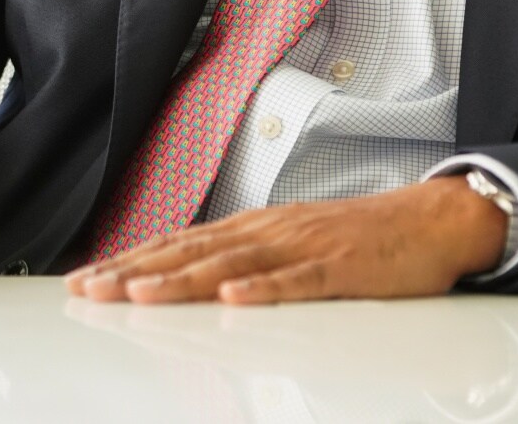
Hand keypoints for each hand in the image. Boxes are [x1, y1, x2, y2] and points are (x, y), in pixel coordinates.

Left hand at [63, 175, 505, 305]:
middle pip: (191, 251)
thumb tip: (193, 280)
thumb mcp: (292, 245)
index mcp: (255, 228)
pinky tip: (235, 298)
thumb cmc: (362, 238)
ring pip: (233, 264)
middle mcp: (270, 231)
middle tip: (89, 289)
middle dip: (135, 270)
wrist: (431, 219)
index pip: (179, 242)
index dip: (130, 259)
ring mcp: (304, 247)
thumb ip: (245, 260)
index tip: (87, 278)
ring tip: (140, 293)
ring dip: (183, 278)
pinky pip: (298, 281)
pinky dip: (264, 289)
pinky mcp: (341, 268)